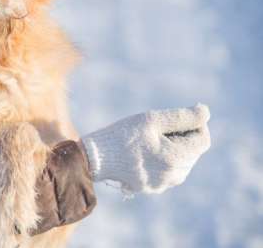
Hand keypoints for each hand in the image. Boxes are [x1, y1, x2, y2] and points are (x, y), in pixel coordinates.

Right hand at [81, 104, 210, 193]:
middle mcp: (174, 176)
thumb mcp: (152, 120)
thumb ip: (182, 116)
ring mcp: (164, 185)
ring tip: (149, 140)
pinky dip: (164, 159)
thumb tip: (205, 112)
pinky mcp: (154, 188)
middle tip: (157, 128)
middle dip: (182, 137)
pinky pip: (170, 171)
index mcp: (175, 158)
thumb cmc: (123, 135)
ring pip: (183, 162)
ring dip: (174, 148)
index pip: (203, 139)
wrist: (96, 158)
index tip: (174, 118)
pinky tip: (145, 152)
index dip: (194, 125)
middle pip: (194, 151)